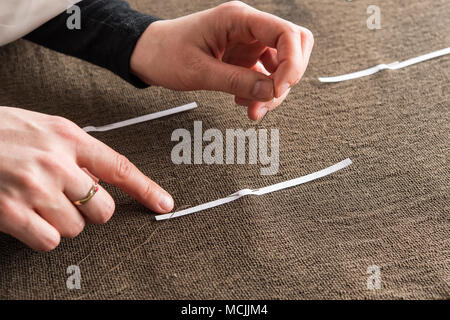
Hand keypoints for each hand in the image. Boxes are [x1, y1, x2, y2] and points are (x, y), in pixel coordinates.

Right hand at [0, 107, 172, 250]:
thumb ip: (76, 151)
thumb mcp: (44, 129)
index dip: (146, 189)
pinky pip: (50, 241)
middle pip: (102, 209)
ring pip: (76, 228)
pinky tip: (27, 217)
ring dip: (62, 221)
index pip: (120, 167)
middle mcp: (56, 162)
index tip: (163, 203)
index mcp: (69, 138)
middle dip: (89, 210)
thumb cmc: (1, 133)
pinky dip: (42, 235)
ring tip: (39, 202)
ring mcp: (34, 188)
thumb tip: (100, 179)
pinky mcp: (12, 212)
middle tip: (68, 200)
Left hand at [130, 1, 313, 120]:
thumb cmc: (166, 53)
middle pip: (294, 44)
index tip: (279, 89)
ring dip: (273, 91)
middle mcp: (248, 28)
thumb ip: (236, 81)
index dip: (292, 63)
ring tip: (251, 109)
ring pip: (282, 65)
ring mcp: (248, 44)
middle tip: (271, 97)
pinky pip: (265, 76)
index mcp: (238, 19)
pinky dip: (261, 93)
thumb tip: (270, 92)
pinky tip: (244, 102)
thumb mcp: (199, 71)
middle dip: (289, 76)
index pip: (286, 33)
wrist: (148, 55)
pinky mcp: (243, 59)